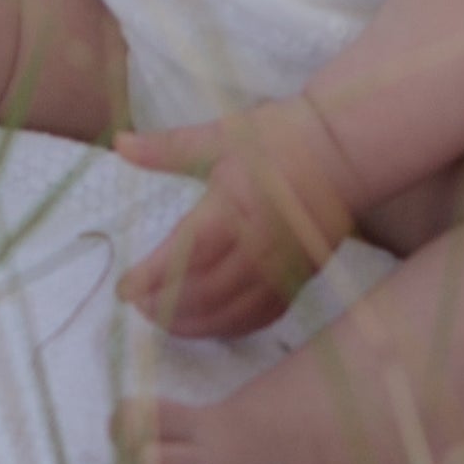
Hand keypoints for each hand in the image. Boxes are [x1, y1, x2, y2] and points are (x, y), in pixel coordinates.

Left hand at [119, 99, 361, 337]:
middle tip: (138, 305)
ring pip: (230, 313)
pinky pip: (260, 316)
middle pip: (203, 294)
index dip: (150, 278)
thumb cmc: (280, 138)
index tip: (123, 287)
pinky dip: (230, 327)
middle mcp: (256, 248)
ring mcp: (280, 269)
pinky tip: (209, 325)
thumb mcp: (220, 136)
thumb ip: (167, 148)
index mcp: (231, 210)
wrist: (344, 151)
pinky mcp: (299, 278)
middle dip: (164, 306)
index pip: (182, 257)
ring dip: (192, 324)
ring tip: (163, 319)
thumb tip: (119, 143)